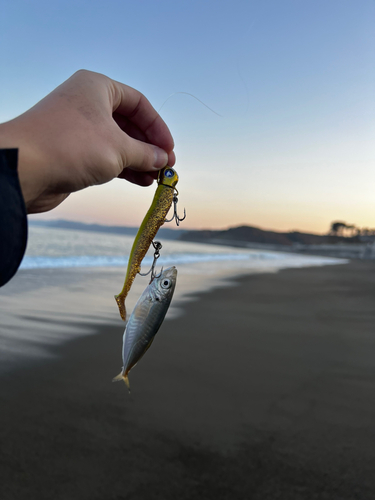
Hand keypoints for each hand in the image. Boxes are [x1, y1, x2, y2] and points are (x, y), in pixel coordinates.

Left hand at [0, 70, 174, 212]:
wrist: (25, 168)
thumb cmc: (71, 146)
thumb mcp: (119, 148)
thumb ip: (146, 153)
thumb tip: (162, 160)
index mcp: (97, 87)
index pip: (139, 104)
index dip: (157, 127)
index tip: (169, 148)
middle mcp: (87, 104)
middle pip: (129, 124)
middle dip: (149, 147)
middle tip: (165, 166)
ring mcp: (79, 128)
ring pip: (118, 142)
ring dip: (139, 160)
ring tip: (155, 178)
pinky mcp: (73, 151)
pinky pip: (106, 156)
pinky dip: (124, 168)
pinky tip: (140, 181)